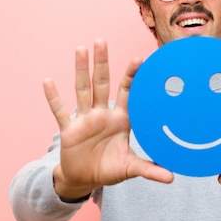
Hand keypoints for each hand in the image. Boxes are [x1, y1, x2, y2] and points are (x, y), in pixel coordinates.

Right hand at [44, 39, 173, 200]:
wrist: (85, 179)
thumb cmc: (109, 169)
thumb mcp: (131, 169)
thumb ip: (150, 170)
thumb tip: (172, 178)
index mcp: (121, 119)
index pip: (127, 93)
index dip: (132, 76)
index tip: (139, 58)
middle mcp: (103, 114)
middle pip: (102, 83)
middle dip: (102, 62)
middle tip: (101, 40)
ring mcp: (85, 120)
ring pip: (83, 90)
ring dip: (81, 70)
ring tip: (80, 49)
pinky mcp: (69, 130)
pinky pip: (61, 111)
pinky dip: (54, 97)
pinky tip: (48, 81)